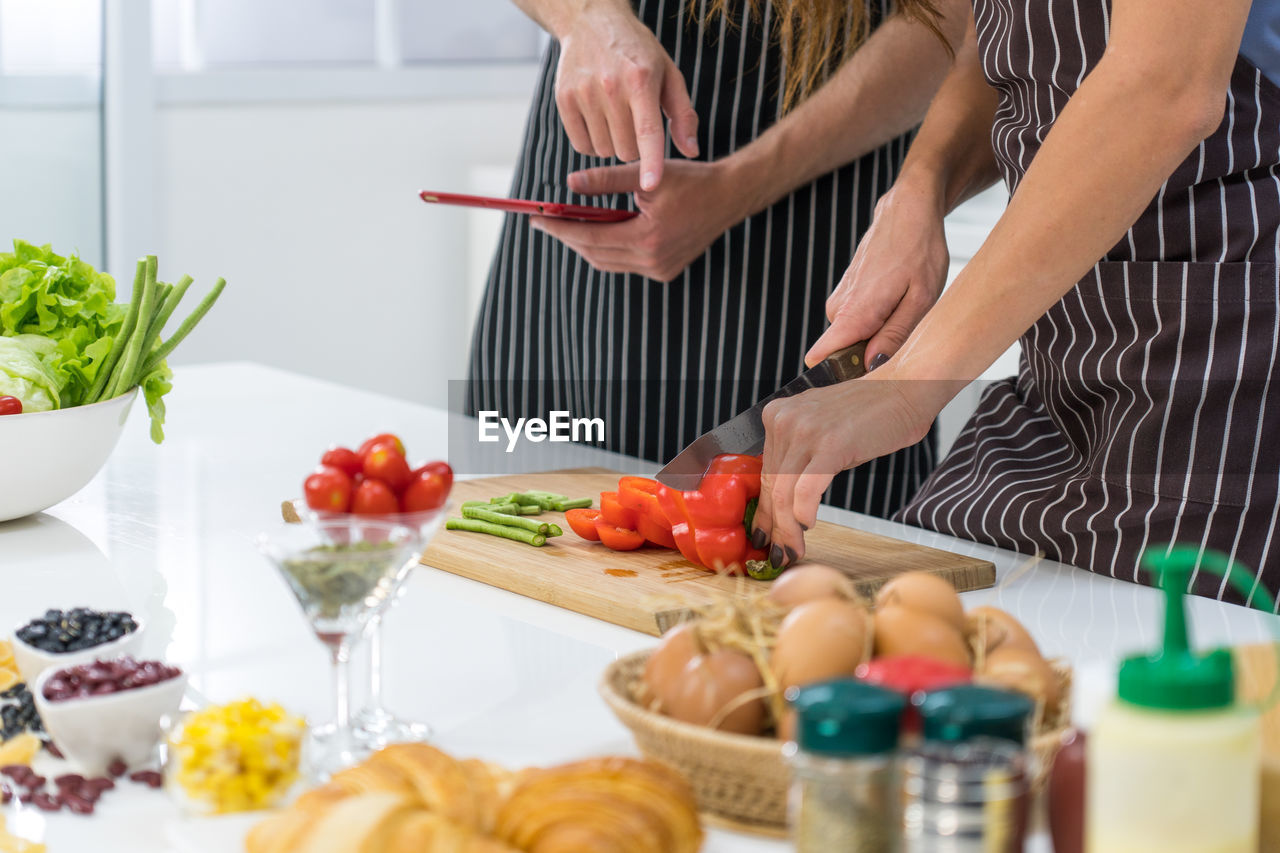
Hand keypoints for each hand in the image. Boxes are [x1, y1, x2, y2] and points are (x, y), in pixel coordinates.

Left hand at [530, 159, 741, 281]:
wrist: (728, 197)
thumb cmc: (690, 180)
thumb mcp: (646, 174)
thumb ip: (606, 179)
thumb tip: (569, 183)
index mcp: (647, 237)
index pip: (589, 236)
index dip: (560, 228)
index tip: (536, 220)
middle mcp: (652, 260)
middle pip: (595, 253)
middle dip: (568, 237)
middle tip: (545, 222)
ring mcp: (659, 270)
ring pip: (608, 262)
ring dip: (586, 245)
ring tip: (567, 226)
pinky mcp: (665, 271)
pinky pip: (625, 264)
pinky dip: (608, 250)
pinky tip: (600, 232)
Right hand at [556, 3, 700, 189]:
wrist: (591, 22)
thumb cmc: (637, 53)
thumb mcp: (669, 74)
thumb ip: (683, 115)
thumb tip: (691, 151)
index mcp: (641, 80)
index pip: (647, 131)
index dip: (651, 161)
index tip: (651, 185)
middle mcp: (610, 87)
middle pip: (626, 151)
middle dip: (634, 147)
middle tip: (634, 122)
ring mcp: (584, 93)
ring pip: (604, 151)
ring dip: (613, 144)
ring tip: (615, 116)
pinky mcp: (563, 99)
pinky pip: (581, 145)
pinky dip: (592, 142)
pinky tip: (598, 120)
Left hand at [750, 373, 936, 566]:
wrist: (905, 389)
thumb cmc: (870, 413)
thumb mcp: (821, 429)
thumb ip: (800, 456)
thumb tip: (786, 500)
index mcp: (778, 415)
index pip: (765, 473)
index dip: (765, 510)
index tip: (765, 534)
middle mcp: (785, 420)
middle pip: (772, 485)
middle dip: (775, 526)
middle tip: (780, 552)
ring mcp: (805, 431)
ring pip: (784, 493)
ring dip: (788, 529)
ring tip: (794, 549)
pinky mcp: (830, 444)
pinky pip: (806, 490)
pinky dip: (804, 513)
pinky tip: (809, 525)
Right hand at [804, 181, 949, 367]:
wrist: (907, 212)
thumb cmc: (919, 250)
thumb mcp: (921, 298)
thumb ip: (895, 335)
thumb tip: (871, 364)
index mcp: (856, 312)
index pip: (822, 355)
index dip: (839, 374)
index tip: (861, 382)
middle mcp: (840, 308)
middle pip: (844, 353)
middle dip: (870, 355)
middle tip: (904, 339)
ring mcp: (839, 300)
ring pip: (852, 338)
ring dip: (876, 336)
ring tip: (903, 313)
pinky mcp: (844, 295)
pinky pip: (854, 324)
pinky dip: (875, 322)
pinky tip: (896, 304)